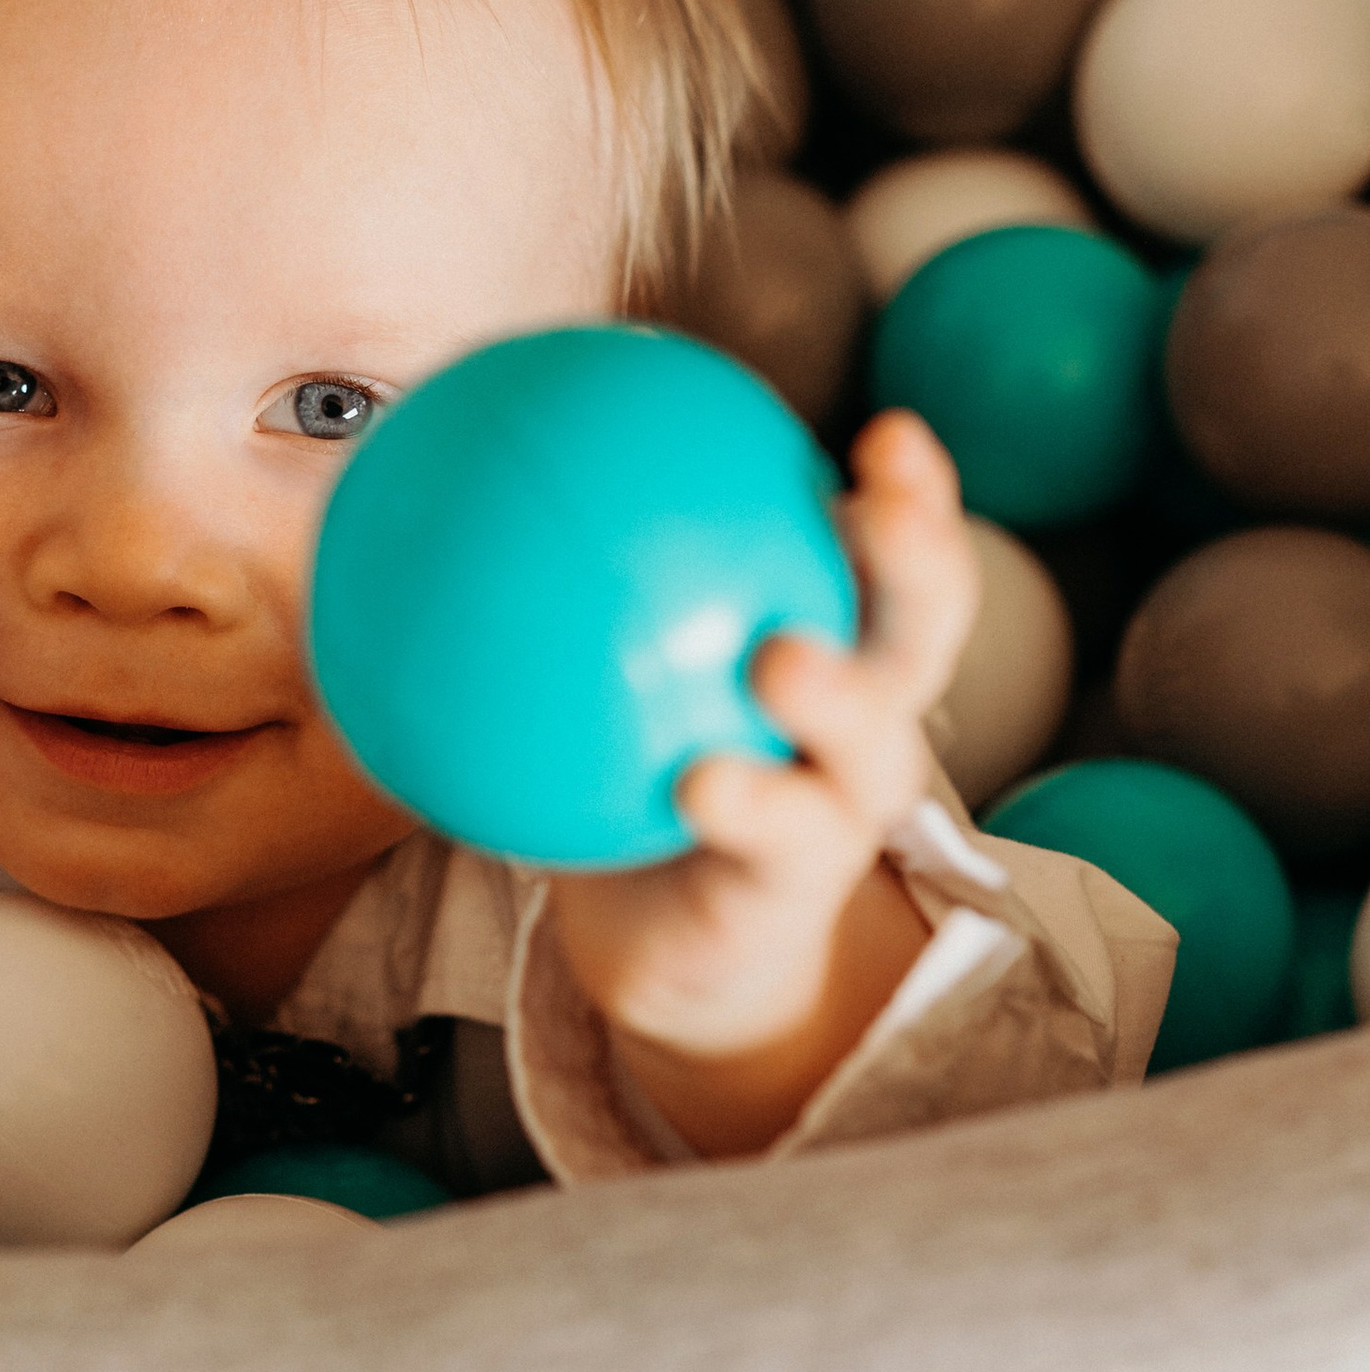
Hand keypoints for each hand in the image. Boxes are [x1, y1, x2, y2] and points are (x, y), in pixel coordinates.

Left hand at [547, 409, 980, 1159]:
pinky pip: (776, 838)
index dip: (913, 493)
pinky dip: (745, 805)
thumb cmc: (647, 772)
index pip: (891, 553)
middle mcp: (864, 716)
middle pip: (917, 630)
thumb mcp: (622, 675)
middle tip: (882, 508)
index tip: (890, 432)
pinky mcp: (794, 882)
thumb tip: (450, 461)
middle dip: (921, 563)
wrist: (673, 939)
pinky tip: (698, 783)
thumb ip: (574, 584)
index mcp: (834, 640)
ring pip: (868, 744)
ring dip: (836, 699)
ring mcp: (839, 803)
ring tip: (784, 658)